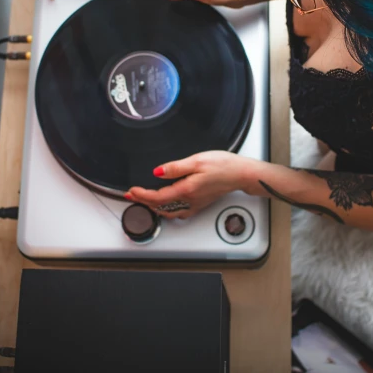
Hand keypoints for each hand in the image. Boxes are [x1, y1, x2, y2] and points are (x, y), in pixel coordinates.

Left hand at [125, 151, 254, 217]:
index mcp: (186, 190)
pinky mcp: (200, 204)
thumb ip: (175, 168)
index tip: (131, 191)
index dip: (141, 195)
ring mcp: (195, 204)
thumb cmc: (223, 165)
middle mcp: (189, 201)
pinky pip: (179, 212)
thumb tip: (157, 172)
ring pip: (169, 212)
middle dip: (144, 202)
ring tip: (145, 199)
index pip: (157, 197)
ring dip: (154, 207)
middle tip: (133, 195)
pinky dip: (167, 209)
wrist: (241, 174)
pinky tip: (166, 204)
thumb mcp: (197, 161)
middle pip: (161, 207)